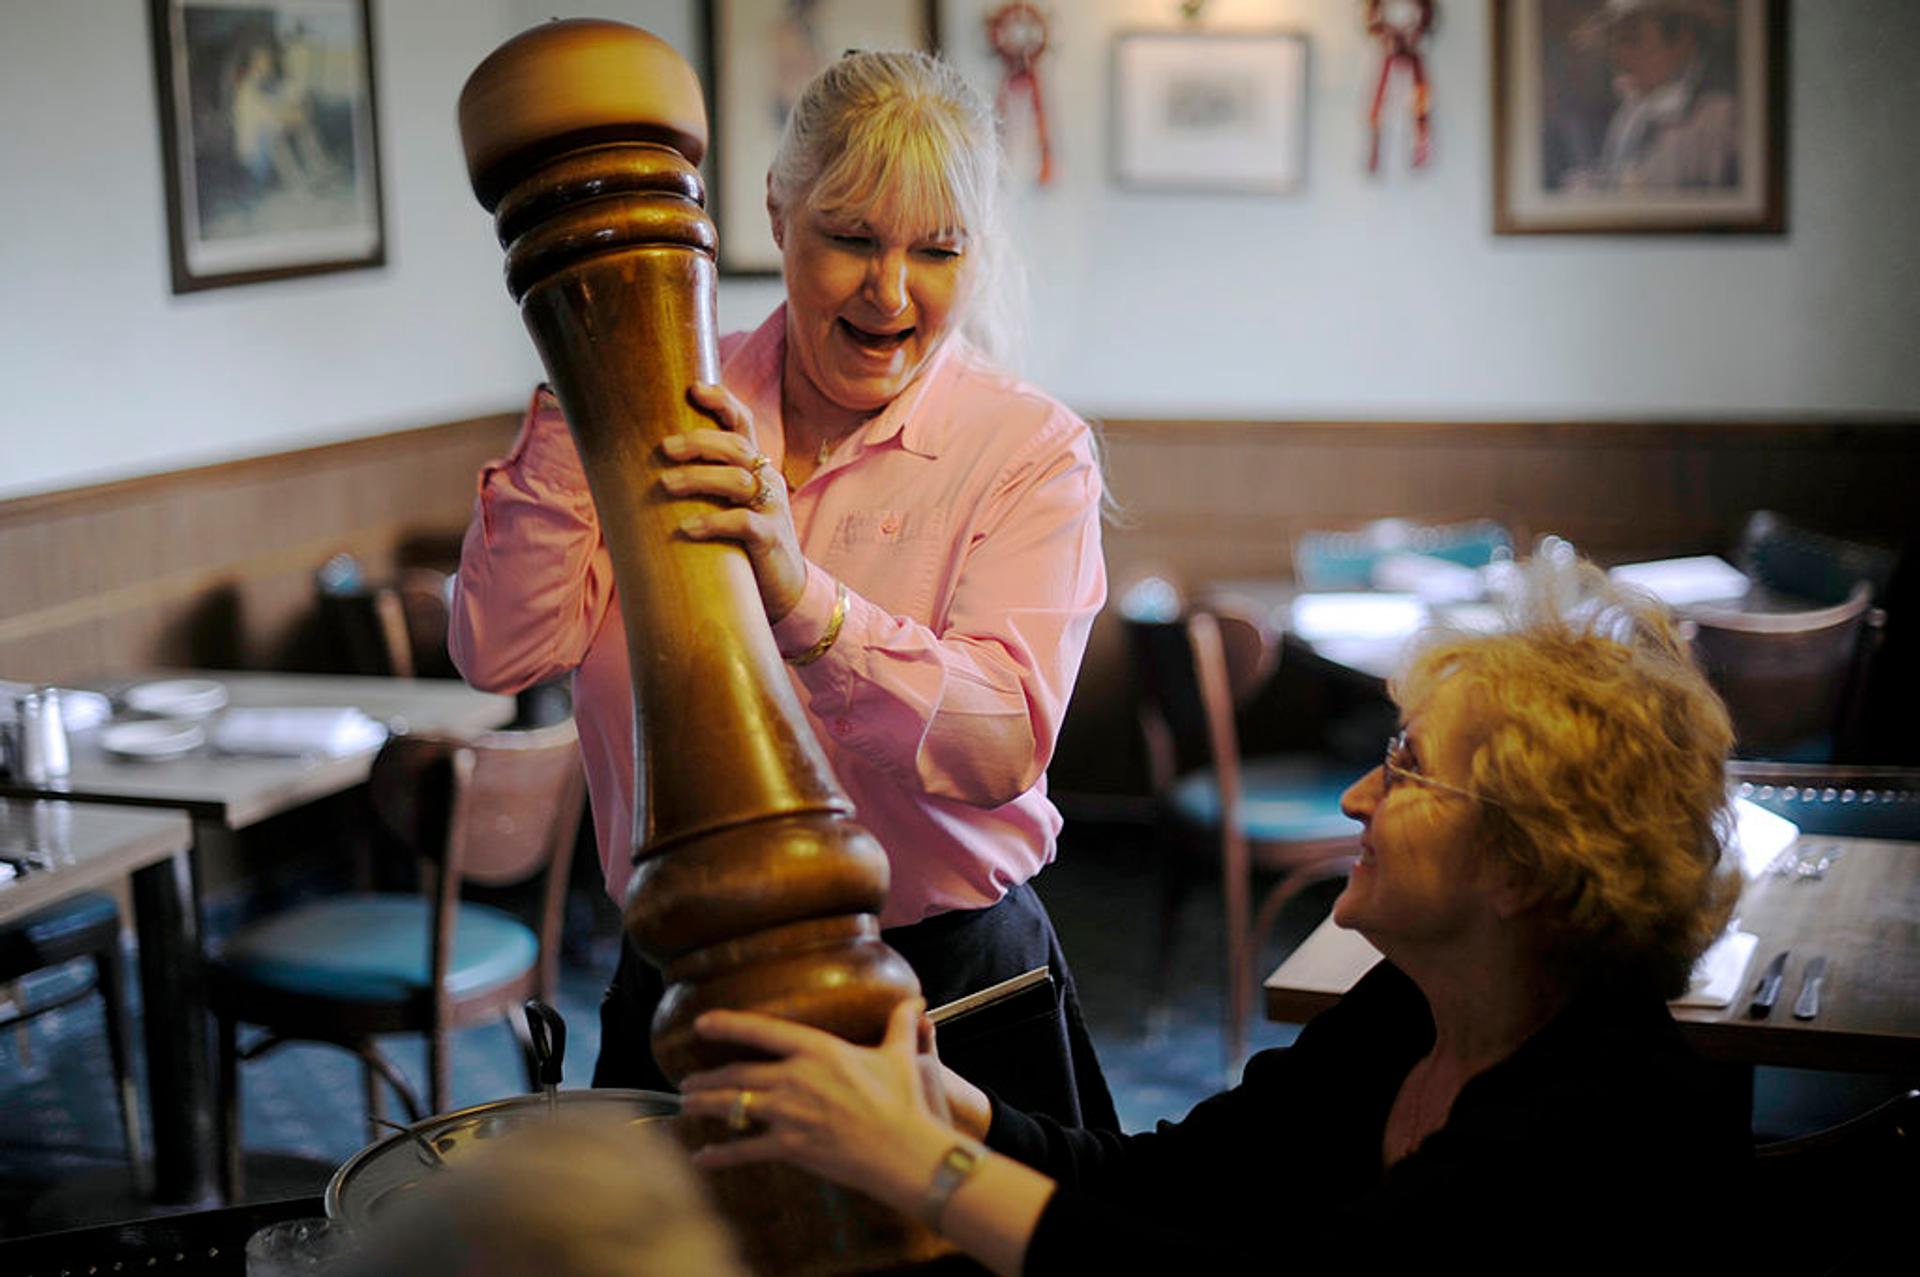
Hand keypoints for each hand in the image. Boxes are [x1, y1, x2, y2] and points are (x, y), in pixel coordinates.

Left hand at [662, 383, 807, 622]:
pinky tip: (687, 528)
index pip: (743, 423)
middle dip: (699, 442)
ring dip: (699, 479)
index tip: (694, 388)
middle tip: (665, 448)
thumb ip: (705, 483)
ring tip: (665, 485)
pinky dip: (713, 522)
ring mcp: (772, 508)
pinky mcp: (770, 539)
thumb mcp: (728, 504)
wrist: (785, 589)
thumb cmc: (744, 543)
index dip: (723, 402)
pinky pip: (744, 522)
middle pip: (737, 446)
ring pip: (738, 480)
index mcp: (755, 466)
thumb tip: (647, 468)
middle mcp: (767, 480)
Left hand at [680, 998, 958, 1209]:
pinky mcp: (790, 1146)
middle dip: (706, 1079)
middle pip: (737, 1074)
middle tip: (687, 1082)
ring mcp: (789, 1113)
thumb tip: (915, 1001)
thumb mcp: (901, 1056)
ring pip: (732, 1106)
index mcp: (818, 1049)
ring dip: (704, 1106)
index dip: (728, 1025)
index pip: (762, 1031)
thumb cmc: (903, 1101)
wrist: (903, 1150)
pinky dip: (718, 1154)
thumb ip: (900, 1025)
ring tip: (686, 1106)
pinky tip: (700, 1157)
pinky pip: (744, 1150)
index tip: (701, 1023)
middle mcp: (796, 1077)